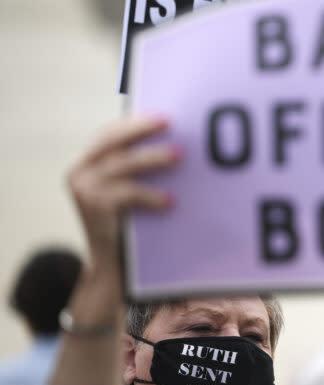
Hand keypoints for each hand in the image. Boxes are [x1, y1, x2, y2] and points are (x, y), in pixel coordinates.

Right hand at [67, 115, 180, 275]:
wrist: (112, 264)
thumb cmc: (127, 222)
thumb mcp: (123, 190)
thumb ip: (132, 168)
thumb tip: (170, 139)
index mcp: (85, 165)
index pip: (107, 134)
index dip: (132, 123)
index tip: (159, 115)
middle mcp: (79, 174)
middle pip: (112, 142)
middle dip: (141, 129)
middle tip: (169, 123)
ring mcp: (85, 191)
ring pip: (122, 164)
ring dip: (153, 158)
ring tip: (179, 156)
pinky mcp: (96, 209)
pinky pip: (128, 194)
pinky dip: (151, 195)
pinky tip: (171, 200)